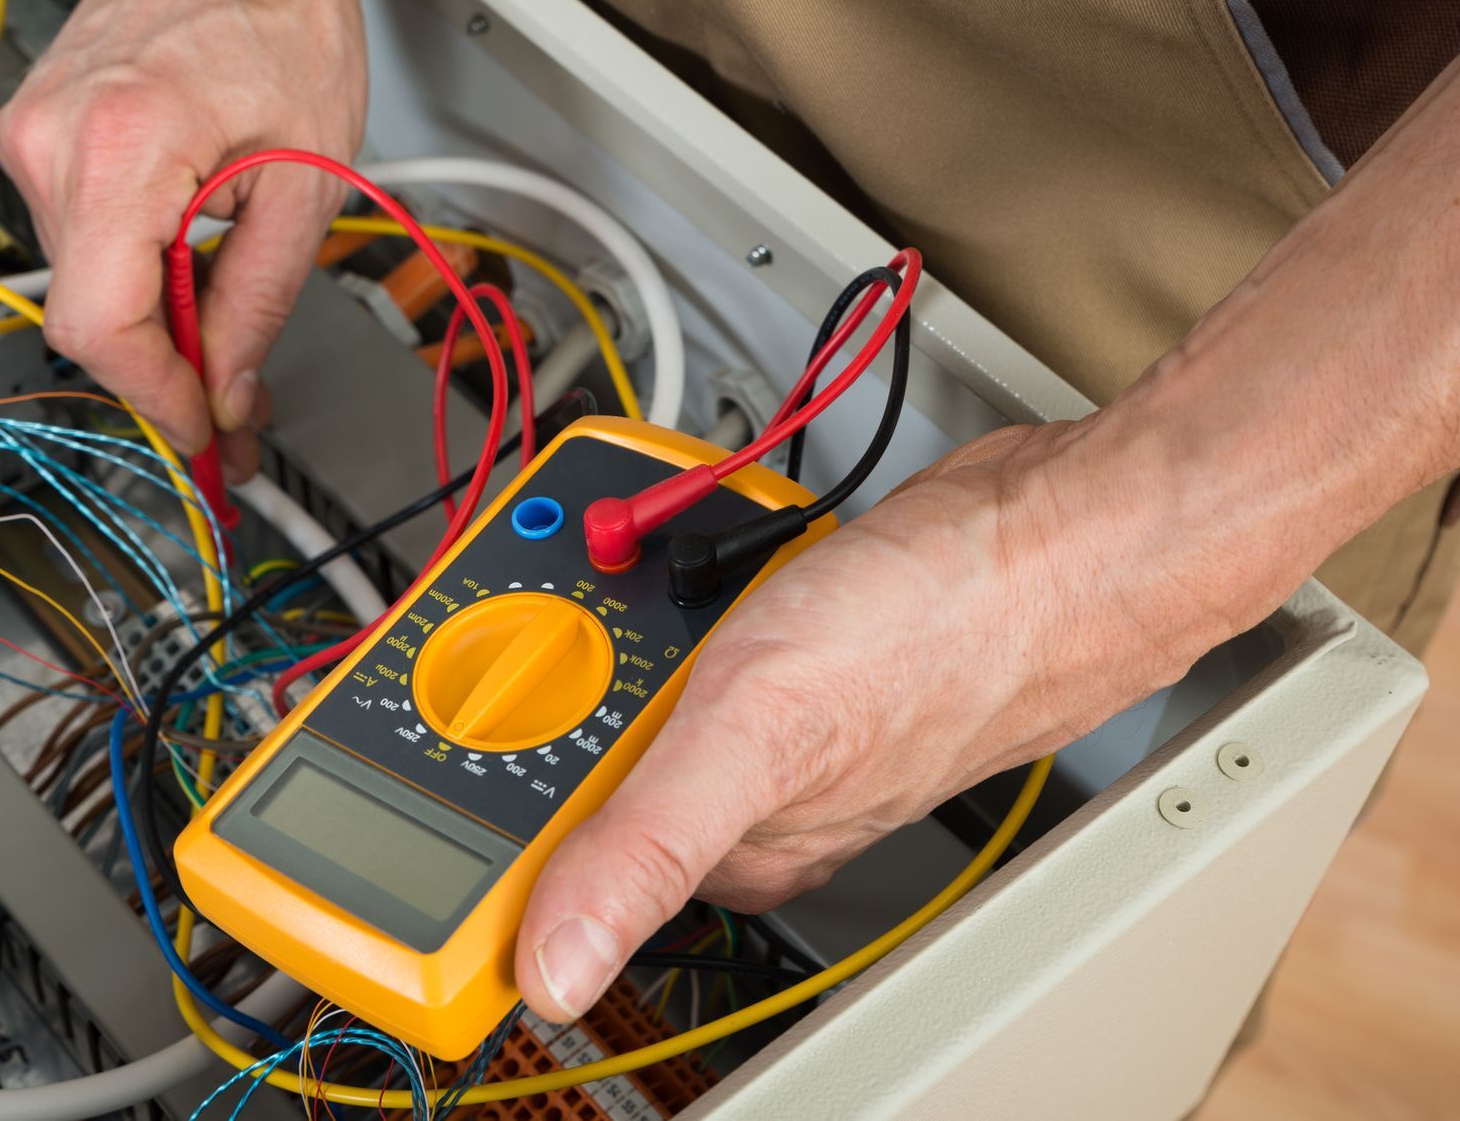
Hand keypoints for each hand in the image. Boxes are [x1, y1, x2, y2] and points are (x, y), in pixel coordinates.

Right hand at [0, 0, 364, 471]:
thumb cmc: (279, 14)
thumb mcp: (307, 177)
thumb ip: (262, 298)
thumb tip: (231, 388)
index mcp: (124, 143)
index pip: (102, 323)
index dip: (156, 395)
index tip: (202, 429)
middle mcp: (54, 140)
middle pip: (88, 314)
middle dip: (165, 370)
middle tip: (233, 405)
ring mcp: (32, 134)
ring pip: (82, 284)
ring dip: (153, 321)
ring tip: (223, 318)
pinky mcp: (36, 135)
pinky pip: (79, 239)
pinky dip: (134, 271)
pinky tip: (186, 263)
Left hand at [513, 418, 1250, 1020]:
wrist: (1053, 527)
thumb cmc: (938, 631)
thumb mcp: (754, 732)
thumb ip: (644, 848)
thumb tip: (551, 969)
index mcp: (728, 852)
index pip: (563, 864)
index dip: (491, 805)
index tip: (442, 732)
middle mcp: (738, 797)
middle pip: (581, 754)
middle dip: (549, 679)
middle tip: (566, 618)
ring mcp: (761, 717)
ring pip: (628, 678)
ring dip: (607, 619)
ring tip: (644, 573)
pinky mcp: (782, 646)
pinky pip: (681, 619)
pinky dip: (662, 585)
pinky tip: (689, 560)